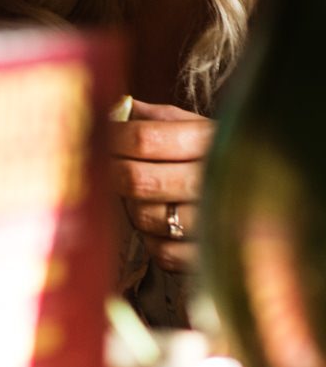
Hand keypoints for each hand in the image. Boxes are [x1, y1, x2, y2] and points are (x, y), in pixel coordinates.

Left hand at [110, 99, 212, 274]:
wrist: (268, 190)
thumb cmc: (212, 154)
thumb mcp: (190, 125)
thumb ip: (152, 117)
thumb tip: (112, 110)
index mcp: (210, 139)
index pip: (144, 138)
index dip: (111, 139)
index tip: (98, 139)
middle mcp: (218, 180)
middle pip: (139, 180)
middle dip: (114, 174)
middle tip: (109, 170)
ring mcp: (219, 221)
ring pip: (147, 218)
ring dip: (134, 208)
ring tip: (141, 198)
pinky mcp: (214, 256)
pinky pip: (163, 252)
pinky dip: (153, 241)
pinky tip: (161, 226)